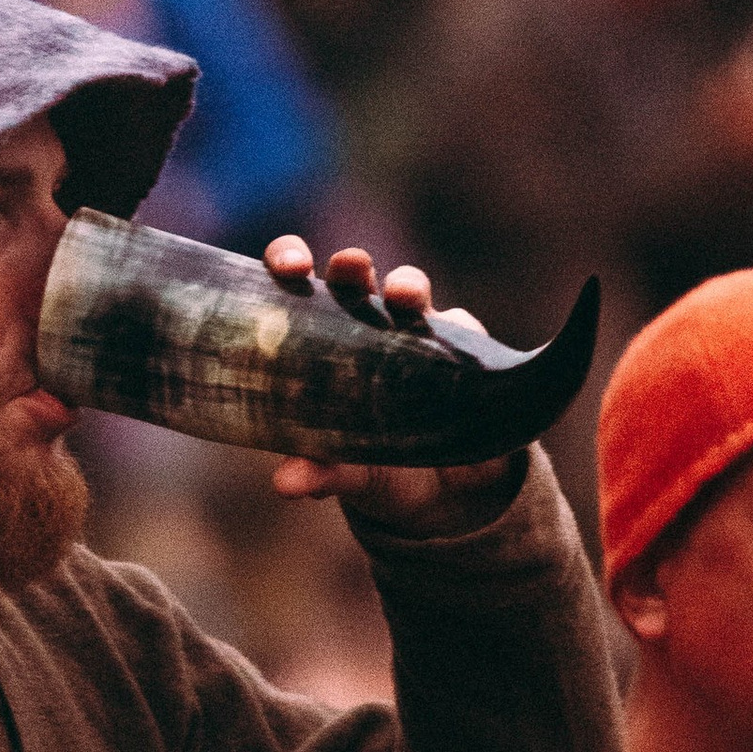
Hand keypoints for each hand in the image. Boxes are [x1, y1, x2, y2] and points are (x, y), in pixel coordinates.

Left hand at [261, 241, 522, 538]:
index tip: (289, 266)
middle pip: (354, 275)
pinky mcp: (465, 346)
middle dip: (352, 264)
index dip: (289, 260)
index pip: (297, 284)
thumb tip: (287, 484)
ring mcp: (418, 329)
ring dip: (406, 285)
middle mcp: (367, 323)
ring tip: (403, 298)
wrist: (448, 491)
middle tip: (350, 267)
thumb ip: (320, 473)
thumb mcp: (350, 474)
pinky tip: (463, 345)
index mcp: (320, 339)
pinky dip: (462, 331)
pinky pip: (464, 330)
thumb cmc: (378, 467)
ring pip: (410, 289)